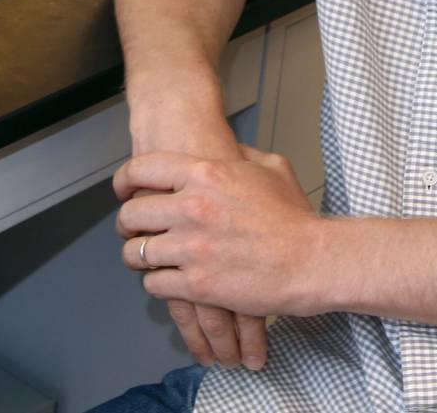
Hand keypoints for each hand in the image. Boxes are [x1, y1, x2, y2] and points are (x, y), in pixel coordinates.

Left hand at [115, 145, 320, 321]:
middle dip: (127, 224)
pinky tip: (167, 281)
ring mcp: (191, 247)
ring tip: (145, 259)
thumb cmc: (296, 218)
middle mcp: (191, 207)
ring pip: (137, 252)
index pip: (143, 170)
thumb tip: (227, 151)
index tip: (123, 191)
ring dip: (138, 257)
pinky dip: (157, 283)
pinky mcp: (196, 285)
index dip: (125, 181)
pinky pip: (154, 283)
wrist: (313, 260)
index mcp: (205, 174)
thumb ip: (240, 156)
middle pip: (132, 214)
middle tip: (131, 230)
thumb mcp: (271, 168)